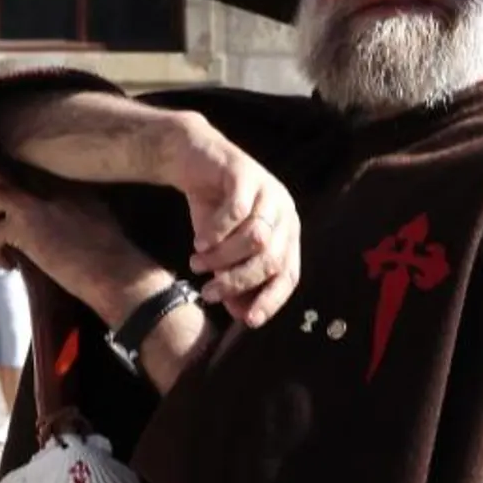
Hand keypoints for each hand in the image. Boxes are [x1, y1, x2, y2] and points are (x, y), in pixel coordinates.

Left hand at [0, 185, 159, 322]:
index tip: (13, 215)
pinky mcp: (24, 225)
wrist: (118, 274)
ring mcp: (34, 200)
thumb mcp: (96, 215)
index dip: (10, 191)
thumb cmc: (112, 255)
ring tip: (3, 243)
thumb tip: (43, 218)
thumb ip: (71, 206)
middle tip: (2, 228)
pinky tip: (10, 266)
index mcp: (65, 177)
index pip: (21, 170)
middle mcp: (47, 180)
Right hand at [163, 121, 300, 327]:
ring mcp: (269, 190)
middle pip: (271, 259)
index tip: (248, 320)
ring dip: (223, 258)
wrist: (193, 162)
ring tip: (196, 263)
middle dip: (238, 281)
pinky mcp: (246, 173)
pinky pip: (236, 212)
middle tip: (208, 293)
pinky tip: (199, 243)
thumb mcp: (222, 251)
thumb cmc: (213, 210)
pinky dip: (216, 232)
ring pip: (255, 238)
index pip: (289, 274)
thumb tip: (242, 315)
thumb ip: (234, 278)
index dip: (271, 299)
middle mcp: (285, 212)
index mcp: (287, 233)